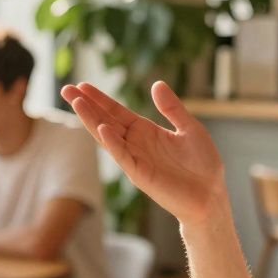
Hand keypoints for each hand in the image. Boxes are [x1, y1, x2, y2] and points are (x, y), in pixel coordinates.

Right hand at [61, 81, 225, 225]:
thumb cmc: (202, 164)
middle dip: (86, 105)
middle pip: (105, 120)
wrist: (211, 194)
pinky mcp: (141, 175)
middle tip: (66, 89)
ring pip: (108, 137)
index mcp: (145, 131)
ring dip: (92, 120)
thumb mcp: (189, 128)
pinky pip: (123, 157)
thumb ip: (172, 108)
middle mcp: (136, 144)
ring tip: (76, 103)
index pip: (117, 111)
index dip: (100, 99)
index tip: (82, 85)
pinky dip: (112, 143)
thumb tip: (157, 84)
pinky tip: (102, 129)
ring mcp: (135, 159)